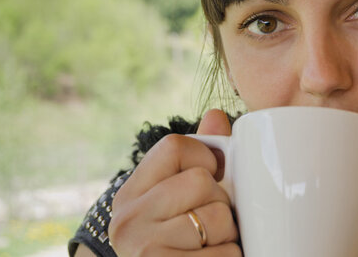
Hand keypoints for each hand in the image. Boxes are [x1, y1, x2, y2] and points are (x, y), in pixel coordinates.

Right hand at [108, 109, 240, 256]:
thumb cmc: (174, 242)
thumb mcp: (173, 200)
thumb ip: (196, 159)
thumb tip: (217, 114)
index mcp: (131, 194)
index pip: (174, 146)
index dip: (204, 158)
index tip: (209, 178)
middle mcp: (129, 221)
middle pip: (201, 181)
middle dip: (219, 202)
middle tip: (209, 222)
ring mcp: (145, 252)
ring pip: (217, 217)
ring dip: (228, 235)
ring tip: (211, 246)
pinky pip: (225, 255)